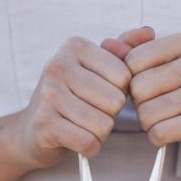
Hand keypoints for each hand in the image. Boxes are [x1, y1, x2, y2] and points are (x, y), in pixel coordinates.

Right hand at [12, 35, 131, 168]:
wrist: (31, 130)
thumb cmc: (71, 98)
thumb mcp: (95, 69)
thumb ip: (122, 51)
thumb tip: (149, 33)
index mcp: (75, 47)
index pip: (125, 76)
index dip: (119, 93)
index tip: (99, 94)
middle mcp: (58, 65)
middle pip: (115, 101)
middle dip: (109, 115)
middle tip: (89, 113)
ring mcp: (48, 95)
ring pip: (103, 125)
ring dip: (99, 133)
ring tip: (82, 126)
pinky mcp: (45, 125)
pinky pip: (88, 142)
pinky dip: (89, 148)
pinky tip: (78, 141)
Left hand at [122, 31, 180, 165]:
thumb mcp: (167, 66)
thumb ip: (134, 51)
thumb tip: (106, 44)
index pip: (132, 61)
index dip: (134, 81)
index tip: (154, 88)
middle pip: (137, 88)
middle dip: (141, 105)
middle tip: (162, 108)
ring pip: (146, 113)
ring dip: (150, 124)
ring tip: (169, 119)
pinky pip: (159, 132)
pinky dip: (158, 138)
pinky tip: (172, 133)